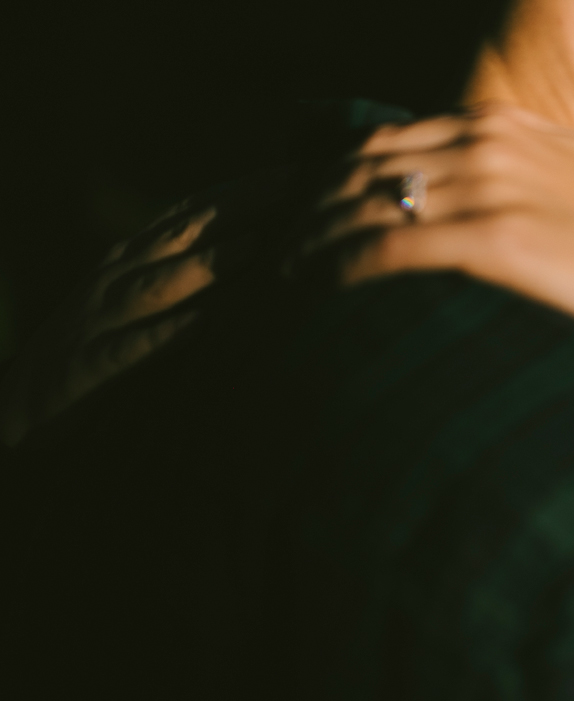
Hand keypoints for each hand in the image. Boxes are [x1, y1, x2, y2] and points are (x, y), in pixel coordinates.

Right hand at [0, 176, 278, 447]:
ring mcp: (101, 318)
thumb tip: (264, 251)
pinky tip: (198, 327)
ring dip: (206, 264)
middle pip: (183, 233)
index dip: (242, 190)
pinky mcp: (89, 366)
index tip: (295, 173)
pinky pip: (128, 348)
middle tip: (291, 187)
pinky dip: (162, 335)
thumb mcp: (145, 300)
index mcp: (135, 258)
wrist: (22, 402)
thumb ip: (193, 275)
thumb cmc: (101, 346)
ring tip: (255, 246)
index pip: (193, 213)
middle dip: (237, 207)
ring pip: (156, 284)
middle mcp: (118, 276)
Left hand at [304, 105, 573, 322]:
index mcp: (502, 128)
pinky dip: (345, 269)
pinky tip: (321, 293)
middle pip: (362, 169)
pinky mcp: (501, 238)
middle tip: (274, 257)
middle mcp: (490, 144)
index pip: (383, 144)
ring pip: (367, 204)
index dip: (329, 184)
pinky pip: (393, 246)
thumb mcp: (569, 190)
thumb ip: (509, 179)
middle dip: (307, 212)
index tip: (300, 224)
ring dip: (313, 244)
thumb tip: (451, 204)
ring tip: (284, 280)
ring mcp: (495, 187)